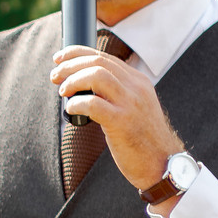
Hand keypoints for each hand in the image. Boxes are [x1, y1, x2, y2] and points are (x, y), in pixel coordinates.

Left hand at [52, 45, 185, 204]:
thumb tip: (84, 88)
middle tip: (54, 76)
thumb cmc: (142, 139)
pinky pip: (93, 104)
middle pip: (98, 62)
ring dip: (72, 80)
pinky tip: (71, 109)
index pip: (105, 57)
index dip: (77, 54)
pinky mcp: (122, 122)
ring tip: (62, 91)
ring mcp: (130, 104)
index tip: (60, 59)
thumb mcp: (135, 107)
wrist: (163, 163)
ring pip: (96, 76)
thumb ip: (118, 94)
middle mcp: (136, 87)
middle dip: (70, 64)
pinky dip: (77, 103)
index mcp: (138, 81)